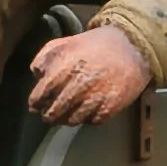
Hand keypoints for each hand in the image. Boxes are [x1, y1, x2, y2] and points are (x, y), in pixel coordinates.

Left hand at [29, 27, 151, 124]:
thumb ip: (44, 58)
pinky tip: (86, 111)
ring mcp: (95, 98)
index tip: (35, 106)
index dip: (35, 103)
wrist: (131, 46)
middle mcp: (79, 86)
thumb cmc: (93, 45)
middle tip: (49, 115)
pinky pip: (92, 122)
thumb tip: (36, 75)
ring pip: (72, 120)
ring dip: (67, 119)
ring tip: (66, 115)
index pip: (41, 95)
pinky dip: (87, 119)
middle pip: (54, 112)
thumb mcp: (64, 43)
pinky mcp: (111, 107)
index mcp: (64, 69)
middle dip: (49, 115)